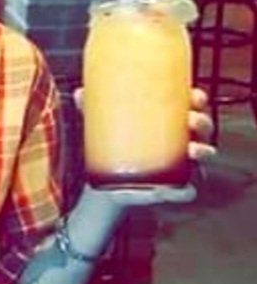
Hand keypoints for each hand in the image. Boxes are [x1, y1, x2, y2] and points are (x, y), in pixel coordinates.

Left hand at [72, 87, 216, 208]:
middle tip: (191, 120)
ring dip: (203, 150)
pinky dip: (189, 190)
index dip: (198, 99)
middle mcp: (182, 140)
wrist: (107, 183)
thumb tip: (79, 93)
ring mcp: (181, 164)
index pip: (193, 105)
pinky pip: (188, 190)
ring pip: (203, 155)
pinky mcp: (175, 188)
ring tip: (192, 149)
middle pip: (202, 128)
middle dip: (202, 122)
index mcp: (170, 119)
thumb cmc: (113, 144)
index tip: (193, 96)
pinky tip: (186, 188)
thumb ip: (92, 107)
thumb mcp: (102, 124)